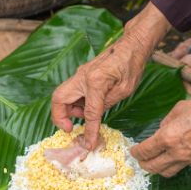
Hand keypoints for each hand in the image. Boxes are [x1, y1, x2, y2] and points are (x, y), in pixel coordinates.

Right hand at [51, 3, 170, 148]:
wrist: (131, 45)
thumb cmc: (132, 65)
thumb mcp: (125, 90)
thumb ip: (107, 104)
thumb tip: (95, 118)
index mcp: (95, 81)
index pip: (89, 112)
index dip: (89, 130)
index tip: (88, 144)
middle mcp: (82, 76)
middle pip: (58, 99)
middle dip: (59, 117)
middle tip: (70, 129)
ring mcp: (80, 74)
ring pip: (63, 96)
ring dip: (69, 110)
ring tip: (86, 116)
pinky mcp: (82, 75)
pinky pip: (71, 92)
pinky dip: (75, 103)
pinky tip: (89, 107)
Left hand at [130, 97, 190, 176]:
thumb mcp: (178, 109)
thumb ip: (165, 122)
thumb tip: (160, 130)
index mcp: (168, 137)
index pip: (145, 151)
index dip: (136, 152)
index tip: (133, 150)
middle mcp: (176, 152)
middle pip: (153, 167)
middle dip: (143, 164)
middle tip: (140, 158)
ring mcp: (188, 159)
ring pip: (166, 172)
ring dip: (157, 169)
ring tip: (153, 161)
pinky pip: (180, 167)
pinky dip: (172, 164)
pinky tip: (172, 156)